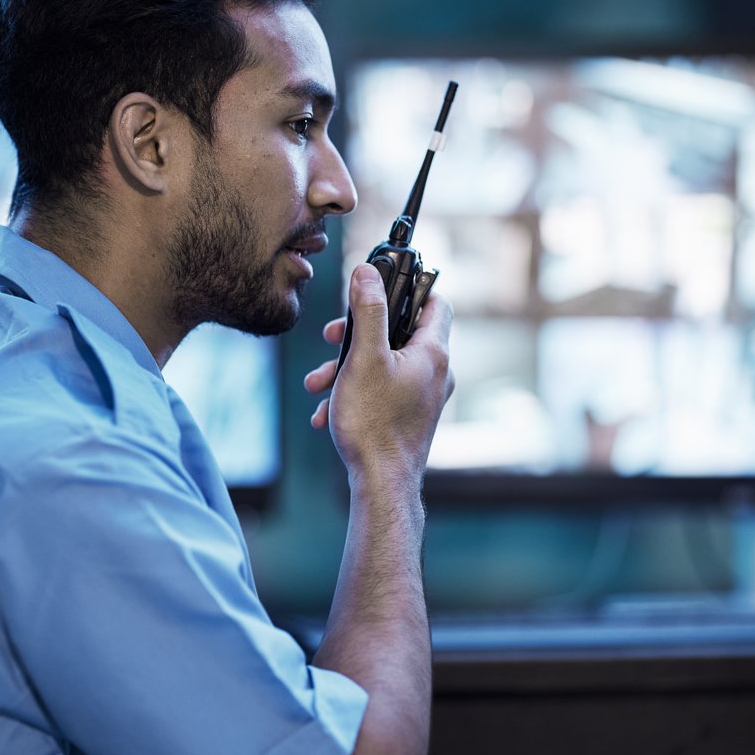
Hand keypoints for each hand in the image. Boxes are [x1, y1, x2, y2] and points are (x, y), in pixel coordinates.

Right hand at [302, 263, 452, 482]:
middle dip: (359, 334)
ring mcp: (425, 397)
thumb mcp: (363, 357)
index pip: (435, 302)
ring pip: (385, 365)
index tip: (379, 287)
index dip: (410, 288)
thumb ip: (367, 311)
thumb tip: (367, 272)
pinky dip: (356, 393)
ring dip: (348, 368)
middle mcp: (436, 373)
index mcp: (433, 352)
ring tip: (318, 384)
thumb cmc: (374, 421)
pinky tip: (327, 411)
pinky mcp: (411, 417)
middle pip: (400, 333)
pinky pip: (383, 392)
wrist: (382, 482)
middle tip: (332, 337)